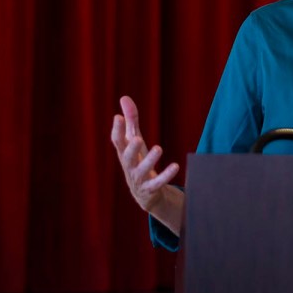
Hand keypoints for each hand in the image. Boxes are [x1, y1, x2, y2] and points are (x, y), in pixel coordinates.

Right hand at [111, 95, 180, 216]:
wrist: (144, 194)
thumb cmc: (138, 160)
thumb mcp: (134, 140)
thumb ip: (131, 120)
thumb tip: (124, 98)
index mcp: (124, 153)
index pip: (117, 141)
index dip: (117, 130)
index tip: (118, 117)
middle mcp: (129, 166)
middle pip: (127, 158)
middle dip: (131, 148)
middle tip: (137, 138)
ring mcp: (139, 179)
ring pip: (142, 171)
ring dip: (150, 160)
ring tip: (159, 148)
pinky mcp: (150, 189)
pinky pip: (158, 183)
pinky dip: (166, 175)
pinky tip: (175, 166)